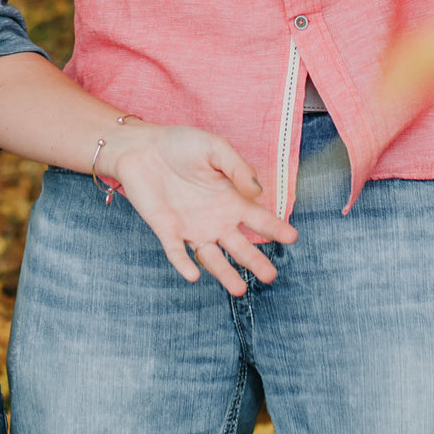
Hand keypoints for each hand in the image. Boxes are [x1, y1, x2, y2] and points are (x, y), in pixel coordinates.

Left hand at [105, 123, 296, 294]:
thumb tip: (257, 192)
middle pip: (240, 246)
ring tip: (238, 289)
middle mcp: (215, 219)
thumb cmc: (181, 144)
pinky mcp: (167, 231)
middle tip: (270, 276)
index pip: (258, 219)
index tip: (292, 238)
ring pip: (212, 257)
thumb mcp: (214, 148)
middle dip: (255, 261)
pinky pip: (177, 252)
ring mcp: (192, 228)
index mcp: (231, 199)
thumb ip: (236, 168)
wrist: (142, 147)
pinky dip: (184, 264)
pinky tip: (194, 274)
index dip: (275, 228)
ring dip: (224, 273)